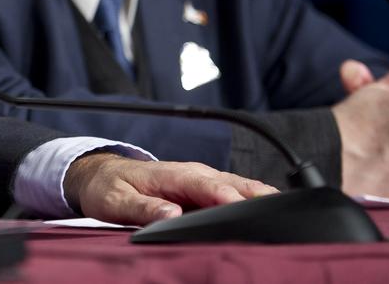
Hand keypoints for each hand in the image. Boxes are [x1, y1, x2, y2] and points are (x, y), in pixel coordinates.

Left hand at [62, 152, 275, 224]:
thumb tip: (171, 214)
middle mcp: (191, 174)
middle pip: (230, 183)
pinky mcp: (203, 191)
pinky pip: (232, 194)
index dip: (224, 195)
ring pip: (236, 186)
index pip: (204, 184)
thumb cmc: (108, 188)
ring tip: (286, 211)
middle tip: (281, 210)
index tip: (240, 205)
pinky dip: (252, 200)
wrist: (103, 176)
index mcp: (171, 174)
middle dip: (255, 195)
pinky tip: (268, 212)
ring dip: (259, 196)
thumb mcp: (116, 200)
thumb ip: (143, 207)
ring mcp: (199, 181)